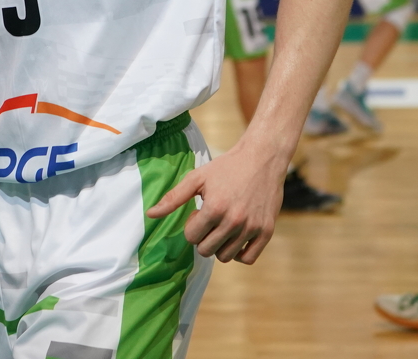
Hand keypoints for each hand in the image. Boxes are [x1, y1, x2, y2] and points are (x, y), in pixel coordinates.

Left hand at [146, 141, 288, 264]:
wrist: (262, 159)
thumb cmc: (226, 168)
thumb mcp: (197, 178)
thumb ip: (173, 198)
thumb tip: (150, 215)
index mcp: (214, 208)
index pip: (191, 237)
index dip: (191, 226)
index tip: (199, 213)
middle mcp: (234, 221)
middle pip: (206, 250)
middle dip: (203, 238)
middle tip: (210, 221)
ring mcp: (252, 228)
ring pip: (226, 257)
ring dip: (219, 246)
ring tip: (222, 227)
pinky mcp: (267, 232)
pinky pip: (248, 259)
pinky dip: (239, 253)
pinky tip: (235, 237)